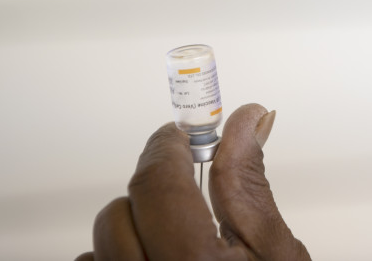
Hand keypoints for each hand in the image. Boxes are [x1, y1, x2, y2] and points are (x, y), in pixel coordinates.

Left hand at [75, 104, 310, 260]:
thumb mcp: (275, 252)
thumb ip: (250, 183)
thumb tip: (248, 122)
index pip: (157, 182)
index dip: (167, 146)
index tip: (178, 136)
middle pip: (119, 211)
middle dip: (153, 191)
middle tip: (185, 191)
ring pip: (97, 247)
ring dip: (130, 233)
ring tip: (172, 245)